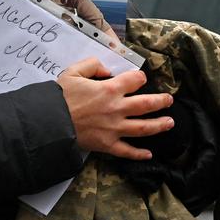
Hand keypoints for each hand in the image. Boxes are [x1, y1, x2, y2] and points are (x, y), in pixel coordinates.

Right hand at [58, 57, 173, 159]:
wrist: (50, 122)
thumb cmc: (60, 97)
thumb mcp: (73, 72)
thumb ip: (92, 65)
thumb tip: (106, 70)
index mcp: (110, 89)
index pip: (134, 80)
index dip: (139, 77)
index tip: (140, 78)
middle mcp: (117, 109)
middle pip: (147, 104)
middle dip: (161, 101)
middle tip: (169, 100)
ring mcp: (114, 128)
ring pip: (144, 128)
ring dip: (159, 125)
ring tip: (170, 122)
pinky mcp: (108, 144)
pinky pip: (127, 151)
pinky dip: (139, 154)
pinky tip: (148, 154)